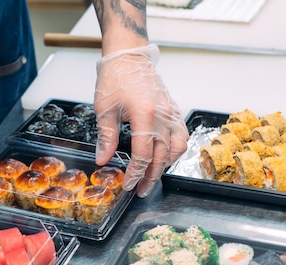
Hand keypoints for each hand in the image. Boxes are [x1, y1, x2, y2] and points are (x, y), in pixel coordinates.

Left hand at [94, 44, 188, 197]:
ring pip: (177, 148)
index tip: (129, 184)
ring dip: (165, 165)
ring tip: (152, 176)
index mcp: (145, 114)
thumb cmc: (116, 76)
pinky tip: (165, 157)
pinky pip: (181, 135)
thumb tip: (103, 159)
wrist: (129, 55)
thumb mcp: (104, 109)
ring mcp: (171, 112)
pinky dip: (175, 150)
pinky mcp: (173, 110)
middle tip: (141, 189)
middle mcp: (162, 115)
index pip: (143, 153)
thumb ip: (106, 137)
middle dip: (151, 176)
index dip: (136, 173)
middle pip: (162, 155)